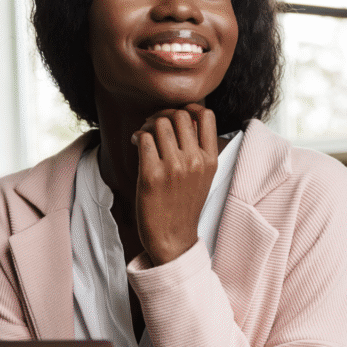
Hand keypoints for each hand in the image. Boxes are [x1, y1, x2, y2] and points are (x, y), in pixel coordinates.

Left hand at [132, 104, 218, 265]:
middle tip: (154, 125)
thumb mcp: (202, 177)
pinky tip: (136, 143)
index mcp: (210, 160)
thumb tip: (183, 119)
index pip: (206, 115)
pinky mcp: (153, 175)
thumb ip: (198, 149)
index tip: (177, 114)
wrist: (173, 239)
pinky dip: (138, 136)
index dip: (189, 107)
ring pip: (160, 123)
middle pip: (179, 115)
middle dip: (163, 114)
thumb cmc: (184, 206)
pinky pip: (144, 139)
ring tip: (144, 135)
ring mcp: (174, 168)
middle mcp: (194, 161)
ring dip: (148, 124)